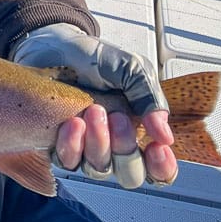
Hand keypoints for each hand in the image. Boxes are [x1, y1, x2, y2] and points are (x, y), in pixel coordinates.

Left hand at [11, 23, 176, 188]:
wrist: (56, 45)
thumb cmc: (95, 58)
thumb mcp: (131, 69)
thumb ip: (150, 98)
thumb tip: (164, 134)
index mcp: (139, 130)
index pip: (158, 168)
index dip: (162, 167)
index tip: (158, 147)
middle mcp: (114, 146)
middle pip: (130, 175)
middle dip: (126, 149)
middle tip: (118, 118)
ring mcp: (86, 150)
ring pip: (99, 170)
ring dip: (99, 144)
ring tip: (94, 111)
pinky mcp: (60, 146)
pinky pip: (68, 162)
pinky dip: (72, 145)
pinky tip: (73, 123)